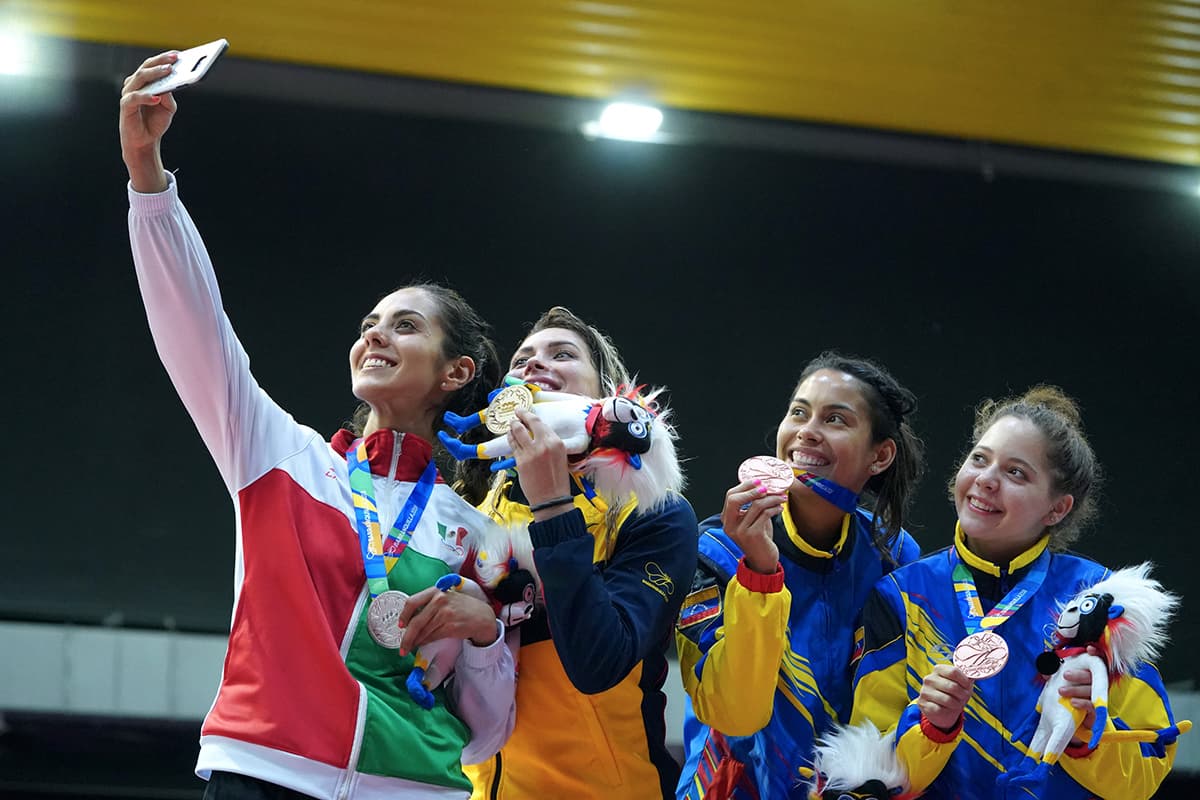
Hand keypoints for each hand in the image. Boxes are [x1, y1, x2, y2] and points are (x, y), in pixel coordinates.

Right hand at [119, 51, 178, 191]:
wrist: (144, 141)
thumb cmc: (155, 122)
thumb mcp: (168, 108)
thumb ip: (169, 96)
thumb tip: (170, 84)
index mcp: (144, 82)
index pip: (152, 65)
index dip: (164, 58)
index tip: (178, 54)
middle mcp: (134, 84)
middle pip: (146, 67)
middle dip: (161, 62)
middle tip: (175, 59)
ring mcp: (128, 93)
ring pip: (140, 78)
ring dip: (155, 73)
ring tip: (169, 71)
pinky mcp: (125, 106)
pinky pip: (135, 98)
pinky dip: (146, 97)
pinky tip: (157, 97)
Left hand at [395, 586, 499, 655]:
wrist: (482, 616)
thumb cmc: (461, 607)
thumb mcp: (445, 597)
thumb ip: (429, 604)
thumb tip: (409, 621)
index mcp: (435, 591)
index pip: (412, 602)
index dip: (404, 615)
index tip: (400, 625)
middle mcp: (440, 600)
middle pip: (416, 621)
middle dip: (406, 637)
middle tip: (402, 647)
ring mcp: (445, 614)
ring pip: (423, 632)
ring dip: (415, 642)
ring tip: (412, 646)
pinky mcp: (450, 627)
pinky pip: (432, 637)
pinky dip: (425, 642)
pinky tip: (423, 643)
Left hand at [508, 409, 572, 519]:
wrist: (552, 498)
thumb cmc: (557, 480)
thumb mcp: (560, 457)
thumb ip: (550, 444)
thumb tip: (538, 434)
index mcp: (557, 443)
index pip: (541, 423)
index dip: (531, 416)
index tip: (526, 413)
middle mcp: (544, 444)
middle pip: (530, 422)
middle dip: (521, 415)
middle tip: (517, 412)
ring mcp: (531, 452)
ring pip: (518, 431)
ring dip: (513, 425)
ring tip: (512, 424)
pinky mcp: (521, 460)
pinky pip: (512, 444)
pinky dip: (510, 438)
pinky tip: (510, 436)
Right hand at [720, 480, 784, 573]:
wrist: (762, 562)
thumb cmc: (758, 539)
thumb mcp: (751, 521)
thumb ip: (752, 506)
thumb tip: (763, 487)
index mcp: (727, 519)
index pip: (730, 496)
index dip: (744, 486)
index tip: (758, 481)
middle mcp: (730, 525)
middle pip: (735, 499)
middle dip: (753, 489)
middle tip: (767, 487)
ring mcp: (740, 531)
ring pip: (755, 505)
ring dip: (771, 498)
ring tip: (780, 497)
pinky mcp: (752, 535)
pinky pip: (765, 514)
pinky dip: (774, 508)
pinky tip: (780, 508)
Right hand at [918, 663, 973, 731]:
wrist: (942, 711)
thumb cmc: (954, 694)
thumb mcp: (962, 684)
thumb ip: (968, 677)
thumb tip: (976, 672)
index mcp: (938, 669)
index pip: (953, 671)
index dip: (964, 681)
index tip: (967, 686)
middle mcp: (929, 678)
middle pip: (952, 686)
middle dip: (962, 694)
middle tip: (964, 697)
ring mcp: (924, 691)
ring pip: (947, 699)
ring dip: (956, 704)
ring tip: (956, 704)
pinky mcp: (922, 703)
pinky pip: (939, 709)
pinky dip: (946, 711)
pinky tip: (945, 709)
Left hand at [1061, 646, 1099, 743]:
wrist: (1070, 722)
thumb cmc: (1065, 698)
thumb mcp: (1059, 683)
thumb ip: (1054, 675)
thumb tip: (1044, 671)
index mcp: (1088, 675)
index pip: (1095, 662)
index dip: (1095, 654)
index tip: (1089, 650)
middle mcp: (1096, 685)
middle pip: (1093, 677)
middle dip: (1079, 675)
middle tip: (1065, 675)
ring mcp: (1098, 698)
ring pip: (1091, 691)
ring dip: (1076, 690)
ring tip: (1061, 691)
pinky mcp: (1098, 712)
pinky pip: (1093, 706)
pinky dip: (1083, 703)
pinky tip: (1073, 702)